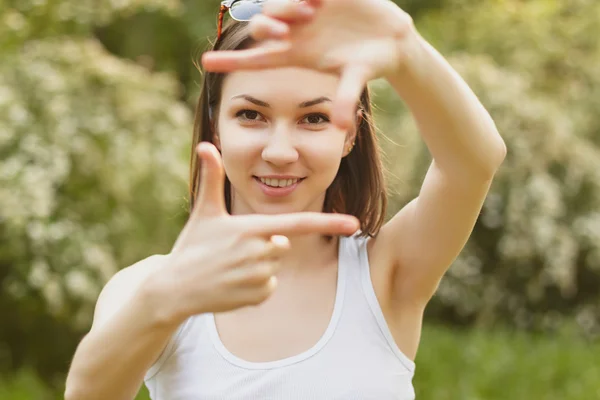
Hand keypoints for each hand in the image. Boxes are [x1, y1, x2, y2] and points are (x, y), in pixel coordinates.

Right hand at [146, 142, 358, 321]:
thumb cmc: (192, 246)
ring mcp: (260, 277)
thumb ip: (212, 177)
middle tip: (233, 249)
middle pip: (282, 244)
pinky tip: (233, 283)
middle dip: (264, 244)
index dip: (328, 222)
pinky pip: (270, 286)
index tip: (354, 224)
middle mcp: (260, 253)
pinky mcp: (258, 297)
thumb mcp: (204, 211)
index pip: (297, 224)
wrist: (174, 288)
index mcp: (252, 229)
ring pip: (275, 265)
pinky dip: (256, 285)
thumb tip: (206, 144)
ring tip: (230, 266)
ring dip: (260, 265)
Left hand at [202, 0, 416, 129]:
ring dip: (286, 6)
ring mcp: (304, 10)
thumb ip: (346, 98)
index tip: (205, 64)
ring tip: (312, 10)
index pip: (258, 59)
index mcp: (296, 54)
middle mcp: (294, 31)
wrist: (390, 38)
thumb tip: (340, 127)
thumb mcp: (356, 78)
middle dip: (265, 27)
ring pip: (277, 3)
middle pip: (263, 27)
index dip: (232, 62)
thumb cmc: (369, 64)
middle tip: (284, 32)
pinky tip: (317, 0)